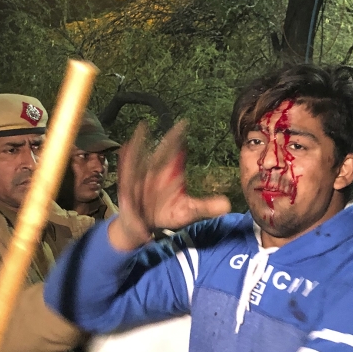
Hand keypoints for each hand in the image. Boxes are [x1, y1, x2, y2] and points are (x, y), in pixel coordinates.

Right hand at [109, 121, 230, 250]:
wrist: (143, 227)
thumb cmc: (165, 214)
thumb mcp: (187, 212)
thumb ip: (205, 207)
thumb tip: (227, 205)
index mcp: (171, 173)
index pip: (176, 152)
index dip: (179, 139)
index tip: (184, 124)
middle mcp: (158, 172)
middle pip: (163, 152)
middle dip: (169, 139)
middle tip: (176, 124)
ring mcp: (143, 178)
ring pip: (143, 158)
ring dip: (142, 143)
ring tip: (143, 127)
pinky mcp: (130, 186)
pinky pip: (127, 172)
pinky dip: (126, 160)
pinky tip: (125, 147)